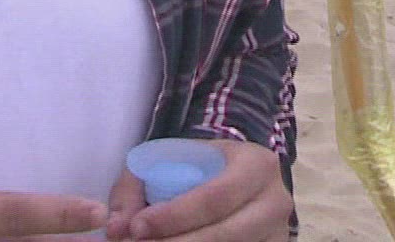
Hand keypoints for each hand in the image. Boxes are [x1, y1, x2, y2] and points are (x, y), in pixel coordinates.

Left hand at [103, 141, 289, 241]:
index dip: (174, 217)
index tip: (137, 228)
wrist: (237, 175)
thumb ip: (135, 187)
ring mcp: (279, 233)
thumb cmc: (197, 165)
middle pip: (226, 234)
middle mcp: (275, 201)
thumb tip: (115, 228)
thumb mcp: (166, 159)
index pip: (214, 197)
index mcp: (256, 165)